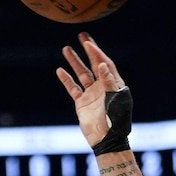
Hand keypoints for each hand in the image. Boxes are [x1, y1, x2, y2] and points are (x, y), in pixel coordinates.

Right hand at [57, 32, 128, 147]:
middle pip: (94, 64)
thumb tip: (102, 64)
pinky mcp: (81, 103)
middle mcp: (103, 87)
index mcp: (114, 85)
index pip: (105, 64)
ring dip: (74, 62)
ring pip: (81, 74)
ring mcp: (92, 94)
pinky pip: (73, 88)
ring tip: (66, 48)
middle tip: (81, 35)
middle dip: (88, 50)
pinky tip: (60, 70)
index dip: (97, 53)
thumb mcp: (115, 100)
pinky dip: (66, 80)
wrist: (106, 140)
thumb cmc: (115, 120)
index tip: (88, 43)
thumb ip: (109, 82)